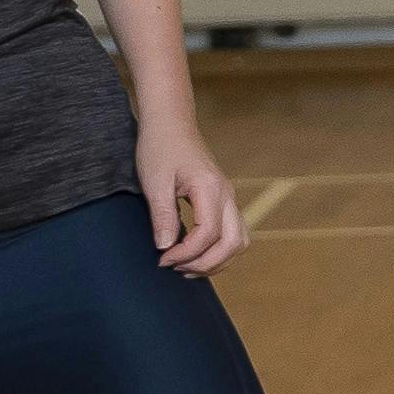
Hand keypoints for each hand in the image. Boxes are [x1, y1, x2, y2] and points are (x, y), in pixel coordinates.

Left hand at [138, 118, 250, 273]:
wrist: (171, 124)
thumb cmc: (160, 148)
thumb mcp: (154, 182)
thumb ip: (162, 215)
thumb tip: (165, 247)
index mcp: (210, 189)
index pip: (208, 234)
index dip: (186, 253)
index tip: (162, 259)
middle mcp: (227, 195)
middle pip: (233, 243)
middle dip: (206, 263)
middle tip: (176, 268)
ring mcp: (229, 198)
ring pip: (239, 241)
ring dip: (217, 260)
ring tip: (187, 266)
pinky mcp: (223, 201)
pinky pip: (233, 233)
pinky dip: (218, 250)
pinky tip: (195, 253)